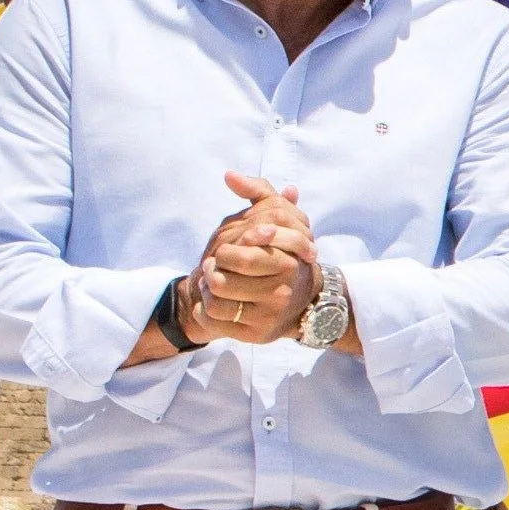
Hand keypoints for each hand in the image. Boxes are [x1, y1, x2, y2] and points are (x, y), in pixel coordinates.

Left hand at [198, 171, 316, 343]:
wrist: (303, 302)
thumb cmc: (283, 253)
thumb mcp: (279, 218)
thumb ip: (259, 193)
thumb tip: (230, 175)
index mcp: (287, 258)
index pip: (238, 253)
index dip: (225, 251)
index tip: (224, 251)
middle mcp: (282, 288)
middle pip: (221, 278)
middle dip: (212, 270)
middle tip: (214, 266)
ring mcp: (270, 313)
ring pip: (216, 300)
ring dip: (206, 290)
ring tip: (211, 283)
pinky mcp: (257, 334)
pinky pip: (216, 320)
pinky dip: (205, 310)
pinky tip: (211, 302)